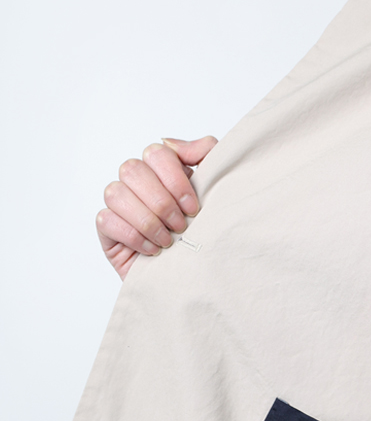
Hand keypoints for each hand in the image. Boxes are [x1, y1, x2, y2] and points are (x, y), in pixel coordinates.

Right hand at [96, 135, 217, 279]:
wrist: (194, 277)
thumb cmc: (203, 233)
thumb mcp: (214, 192)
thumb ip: (205, 154)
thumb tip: (172, 143)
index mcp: (161, 169)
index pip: (156, 153)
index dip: (174, 179)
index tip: (193, 208)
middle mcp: (137, 182)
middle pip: (132, 169)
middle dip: (161, 202)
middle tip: (181, 226)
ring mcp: (119, 204)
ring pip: (116, 193)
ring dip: (147, 220)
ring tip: (168, 241)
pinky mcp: (107, 229)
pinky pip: (106, 220)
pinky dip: (133, 236)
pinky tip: (152, 249)